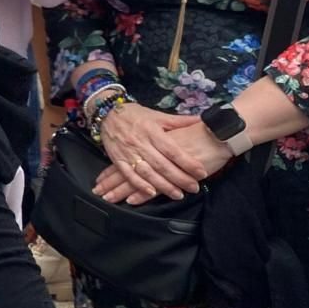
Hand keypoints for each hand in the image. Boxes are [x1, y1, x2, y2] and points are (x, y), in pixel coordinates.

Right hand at [95, 104, 214, 202]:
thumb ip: (179, 121)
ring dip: (163, 186)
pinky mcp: (118, 159)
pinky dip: (139, 185)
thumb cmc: (135, 114)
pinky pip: (129, 175)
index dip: (187, 162)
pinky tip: (151, 193)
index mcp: (151, 130)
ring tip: (178, 195)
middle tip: (194, 188)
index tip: (201, 172)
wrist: (106, 112)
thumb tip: (202, 120)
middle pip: (162, 164)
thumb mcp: (157, 115)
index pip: (172, 149)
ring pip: (147, 172)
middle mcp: (140, 142)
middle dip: (179, 178)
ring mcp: (128, 152)